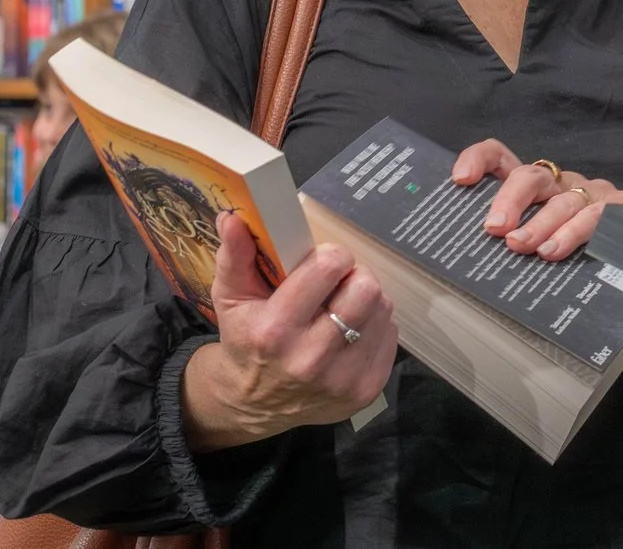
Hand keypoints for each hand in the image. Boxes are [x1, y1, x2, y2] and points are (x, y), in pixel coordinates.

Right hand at [181, 213, 395, 450]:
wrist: (255, 404)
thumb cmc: (246, 340)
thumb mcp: (231, 298)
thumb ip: (234, 256)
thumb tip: (232, 217)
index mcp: (275, 331)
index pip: (328, 268)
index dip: (330, 256)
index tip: (322, 262)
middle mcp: (310, 360)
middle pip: (366, 289)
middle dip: (354, 277)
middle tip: (338, 284)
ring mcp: (342, 380)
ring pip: (383, 309)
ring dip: (366, 301)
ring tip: (342, 307)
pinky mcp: (367, 391)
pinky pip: (391, 334)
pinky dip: (375, 326)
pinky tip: (351, 332)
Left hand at [452, 138, 622, 260]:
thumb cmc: (573, 251)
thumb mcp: (536, 242)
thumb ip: (510, 239)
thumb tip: (468, 258)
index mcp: (535, 187)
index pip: (501, 158)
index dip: (480, 160)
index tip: (461, 179)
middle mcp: (562, 183)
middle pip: (532, 176)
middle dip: (511, 200)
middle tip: (495, 228)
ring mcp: (593, 194)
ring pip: (564, 201)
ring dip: (542, 224)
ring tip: (526, 247)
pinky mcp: (622, 207)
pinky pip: (600, 215)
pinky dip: (578, 232)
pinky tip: (561, 251)